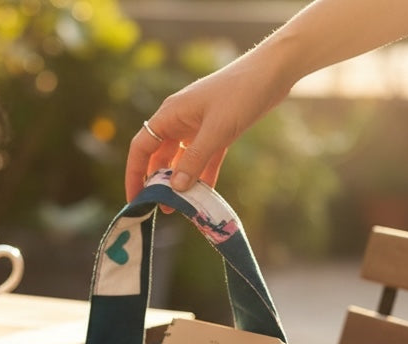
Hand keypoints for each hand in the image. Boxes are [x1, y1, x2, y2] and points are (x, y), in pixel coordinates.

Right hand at [125, 49, 292, 200]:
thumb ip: (194, 161)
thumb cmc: (241, 93)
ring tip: (182, 206)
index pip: (141, 147)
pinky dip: (203, 174)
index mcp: (170, 114)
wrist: (273, 72)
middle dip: (158, 181)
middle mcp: (179, 119)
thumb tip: (175, 188)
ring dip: (181, 181)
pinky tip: (205, 194)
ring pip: (182, 159)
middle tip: (162, 207)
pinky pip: (204, 157)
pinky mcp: (218, 129)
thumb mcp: (216, 130)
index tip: (136, 199)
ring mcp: (198, 124)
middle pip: (159, 155)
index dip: (135, 173)